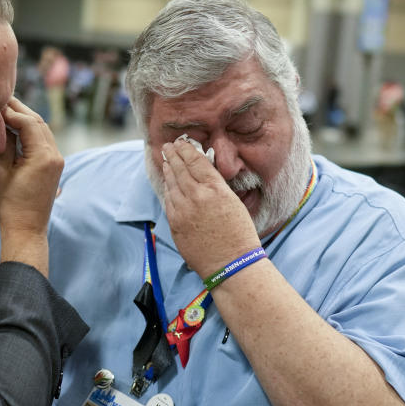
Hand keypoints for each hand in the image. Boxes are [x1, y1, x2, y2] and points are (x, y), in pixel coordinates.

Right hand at [0, 97, 63, 238]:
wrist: (26, 229)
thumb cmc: (9, 204)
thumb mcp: (0, 171)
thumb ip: (4, 143)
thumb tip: (2, 122)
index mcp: (43, 156)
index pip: (28, 122)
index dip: (11, 110)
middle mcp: (55, 155)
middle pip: (39, 122)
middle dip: (20, 110)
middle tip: (1, 99)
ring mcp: (57, 161)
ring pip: (43, 130)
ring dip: (26, 119)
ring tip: (7, 110)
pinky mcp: (55, 166)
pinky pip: (44, 141)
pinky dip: (31, 131)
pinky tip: (17, 127)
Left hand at [161, 137, 259, 278]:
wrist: (231, 263)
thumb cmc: (239, 235)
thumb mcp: (234, 203)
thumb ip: (216, 187)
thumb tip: (203, 174)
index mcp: (215, 189)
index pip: (196, 161)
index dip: (186, 149)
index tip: (181, 142)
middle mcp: (197, 197)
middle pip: (180, 169)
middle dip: (172, 155)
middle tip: (167, 146)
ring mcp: (183, 211)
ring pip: (172, 184)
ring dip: (168, 170)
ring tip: (165, 160)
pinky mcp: (175, 224)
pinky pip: (168, 201)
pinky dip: (167, 189)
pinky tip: (167, 183)